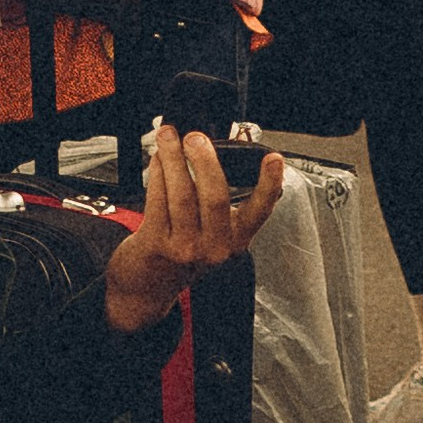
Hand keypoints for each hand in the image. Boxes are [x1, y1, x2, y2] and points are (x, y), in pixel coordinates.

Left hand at [104, 122, 283, 330]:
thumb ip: (219, 200)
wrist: (149, 285)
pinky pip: (157, 201)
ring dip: (174, 160)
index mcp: (235, 241)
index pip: (259, 211)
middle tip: (196, 137)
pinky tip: (157, 160)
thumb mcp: (213, 233)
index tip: (274, 159)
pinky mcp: (156, 245)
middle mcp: (214, 248)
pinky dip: (157, 174)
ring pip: (182, 195)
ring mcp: (185, 248)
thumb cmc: (183, 248)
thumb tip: (214, 151)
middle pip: (215, 197)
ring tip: (169, 137)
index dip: (269, 184)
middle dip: (205, 161)